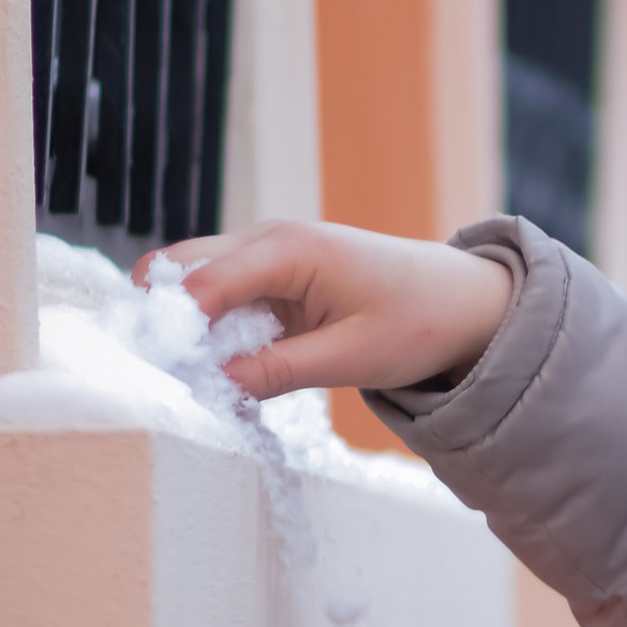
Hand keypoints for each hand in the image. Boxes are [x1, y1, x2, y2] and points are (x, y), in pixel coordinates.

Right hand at [141, 222, 515, 402]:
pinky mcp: (272, 275)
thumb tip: (211, 387)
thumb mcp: (351, 358)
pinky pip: (222, 296)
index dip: (174, 330)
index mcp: (289, 250)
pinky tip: (228, 365)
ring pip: (195, 281)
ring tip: (199, 377)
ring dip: (190, 326)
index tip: (163, 377)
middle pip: (179, 268)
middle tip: (173, 376)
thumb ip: (277, 371)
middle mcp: (268, 239)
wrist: (463, 300)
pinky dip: (214, 328)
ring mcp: (266, 253)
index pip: (200, 284)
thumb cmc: (419, 321)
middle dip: (167, 319)